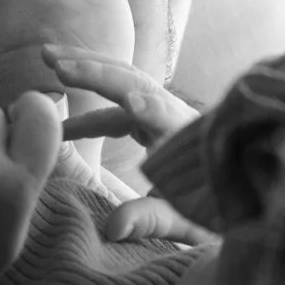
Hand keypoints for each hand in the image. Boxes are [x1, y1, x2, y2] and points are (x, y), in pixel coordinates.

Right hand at [44, 48, 216, 245]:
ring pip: (123, 81)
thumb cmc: (211, 210)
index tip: (132, 105)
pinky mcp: (153, 115)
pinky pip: (118, 100)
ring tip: (48, 56)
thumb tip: (112, 228)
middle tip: (57, 65)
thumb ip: (149, 220)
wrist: (236, 193)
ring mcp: (164, 111)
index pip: (170, 120)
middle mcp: (176, 116)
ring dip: (88, 68)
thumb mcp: (184, 221)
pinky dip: (90, 103)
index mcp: (188, 140)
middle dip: (97, 73)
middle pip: (136, 83)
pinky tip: (63, 125)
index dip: (153, 111)